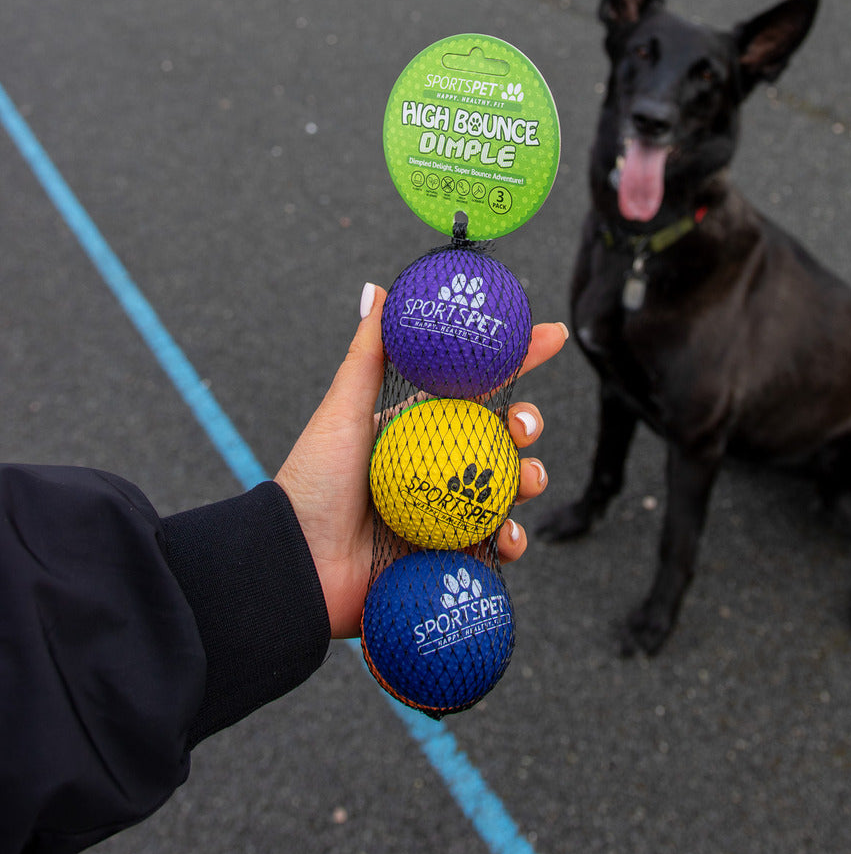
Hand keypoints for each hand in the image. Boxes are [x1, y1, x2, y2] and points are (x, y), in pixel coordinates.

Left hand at [274, 284, 566, 637]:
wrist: (296, 564)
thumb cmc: (312, 483)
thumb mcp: (341, 412)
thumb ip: (368, 354)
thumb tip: (379, 290)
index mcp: (418, 427)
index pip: (476, 387)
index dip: (516, 360)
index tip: (552, 336)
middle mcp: (437, 467)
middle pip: (500, 439)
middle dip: (527, 425)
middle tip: (522, 427)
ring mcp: (446, 511)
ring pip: (508, 489)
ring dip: (530, 480)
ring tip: (526, 482)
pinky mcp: (448, 556)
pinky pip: (495, 546)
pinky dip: (511, 541)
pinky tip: (507, 537)